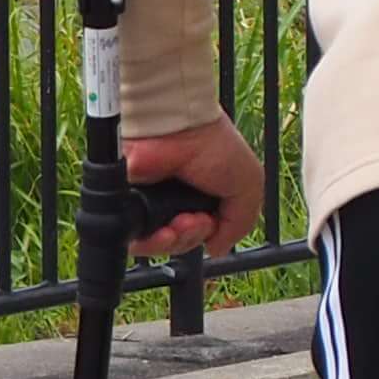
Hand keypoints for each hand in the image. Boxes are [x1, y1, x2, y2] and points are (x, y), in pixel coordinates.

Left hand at [117, 113, 266, 260]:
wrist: (181, 130)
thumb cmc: (214, 146)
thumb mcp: (248, 185)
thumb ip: (241, 222)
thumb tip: (218, 248)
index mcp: (203, 196)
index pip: (205, 232)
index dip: (210, 235)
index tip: (212, 223)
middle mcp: (176, 201)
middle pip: (184, 242)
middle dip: (193, 238)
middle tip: (196, 220)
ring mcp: (152, 203)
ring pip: (160, 245)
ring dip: (176, 241)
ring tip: (183, 222)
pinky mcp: (129, 205)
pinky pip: (136, 240)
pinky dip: (151, 243)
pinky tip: (165, 231)